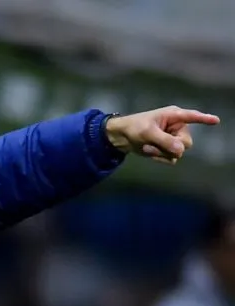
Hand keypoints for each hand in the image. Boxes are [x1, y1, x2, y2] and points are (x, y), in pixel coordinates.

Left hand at [104, 106, 219, 164]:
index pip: (192, 117)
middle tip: (154, 144)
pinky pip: (172, 158)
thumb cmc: (134, 128)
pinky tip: (149, 152)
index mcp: (173, 116)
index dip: (204, 119)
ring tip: (149, 147)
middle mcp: (177, 127)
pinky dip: (160, 158)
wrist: (122, 138)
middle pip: (187, 143)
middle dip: (171, 147)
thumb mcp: (147, 133)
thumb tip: (180, 150)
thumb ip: (165, 140)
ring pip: (179, 152)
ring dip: (162, 153)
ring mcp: (173, 139)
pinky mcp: (168, 148)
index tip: (216, 121)